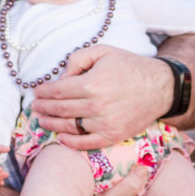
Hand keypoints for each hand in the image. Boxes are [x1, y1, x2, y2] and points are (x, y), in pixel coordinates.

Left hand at [30, 44, 172, 150]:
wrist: (159, 87)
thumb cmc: (129, 66)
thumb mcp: (102, 52)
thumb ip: (78, 59)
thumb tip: (62, 76)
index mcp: (91, 84)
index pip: (57, 91)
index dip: (43, 92)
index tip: (37, 92)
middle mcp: (96, 106)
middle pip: (60, 110)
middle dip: (44, 108)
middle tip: (35, 107)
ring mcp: (104, 123)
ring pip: (70, 127)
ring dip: (52, 124)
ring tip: (42, 120)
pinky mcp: (113, 136)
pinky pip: (86, 143)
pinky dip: (71, 142)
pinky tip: (61, 137)